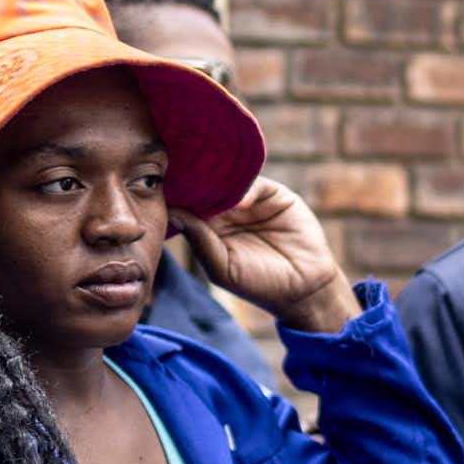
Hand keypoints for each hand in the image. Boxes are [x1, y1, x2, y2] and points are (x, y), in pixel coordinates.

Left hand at [179, 178, 358, 332]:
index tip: (159, 189)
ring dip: (218, 182)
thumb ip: (200, 242)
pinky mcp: (276, 196)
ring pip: (230, 183)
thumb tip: (173, 213)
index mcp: (209, 227)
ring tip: (205, 183)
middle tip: (176, 174)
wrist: (304, 289)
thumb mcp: (222, 268)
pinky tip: (240, 203)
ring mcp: (252, 202)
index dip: (176, 196)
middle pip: (206, 188)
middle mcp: (228, 211)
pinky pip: (257, 185)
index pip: (187, 204)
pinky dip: (247, 190)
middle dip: (194, 182)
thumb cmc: (259, 284)